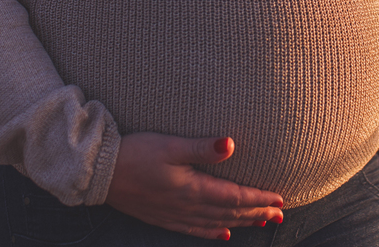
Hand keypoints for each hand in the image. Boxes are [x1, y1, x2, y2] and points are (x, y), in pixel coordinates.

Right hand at [106, 133, 283, 239]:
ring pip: (216, 223)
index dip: (259, 199)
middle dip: (257, 213)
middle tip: (280, 214)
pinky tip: (223, 234)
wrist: (99, 173)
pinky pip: (195, 230)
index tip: (280, 199)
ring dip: (241, 223)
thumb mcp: (169, 145)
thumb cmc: (134, 153)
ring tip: (262, 223)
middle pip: (230, 213)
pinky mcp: (163, 217)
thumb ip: (202, 147)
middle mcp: (187, 206)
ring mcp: (175, 214)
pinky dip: (213, 232)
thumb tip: (231, 144)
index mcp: (192, 189)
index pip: (234, 197)